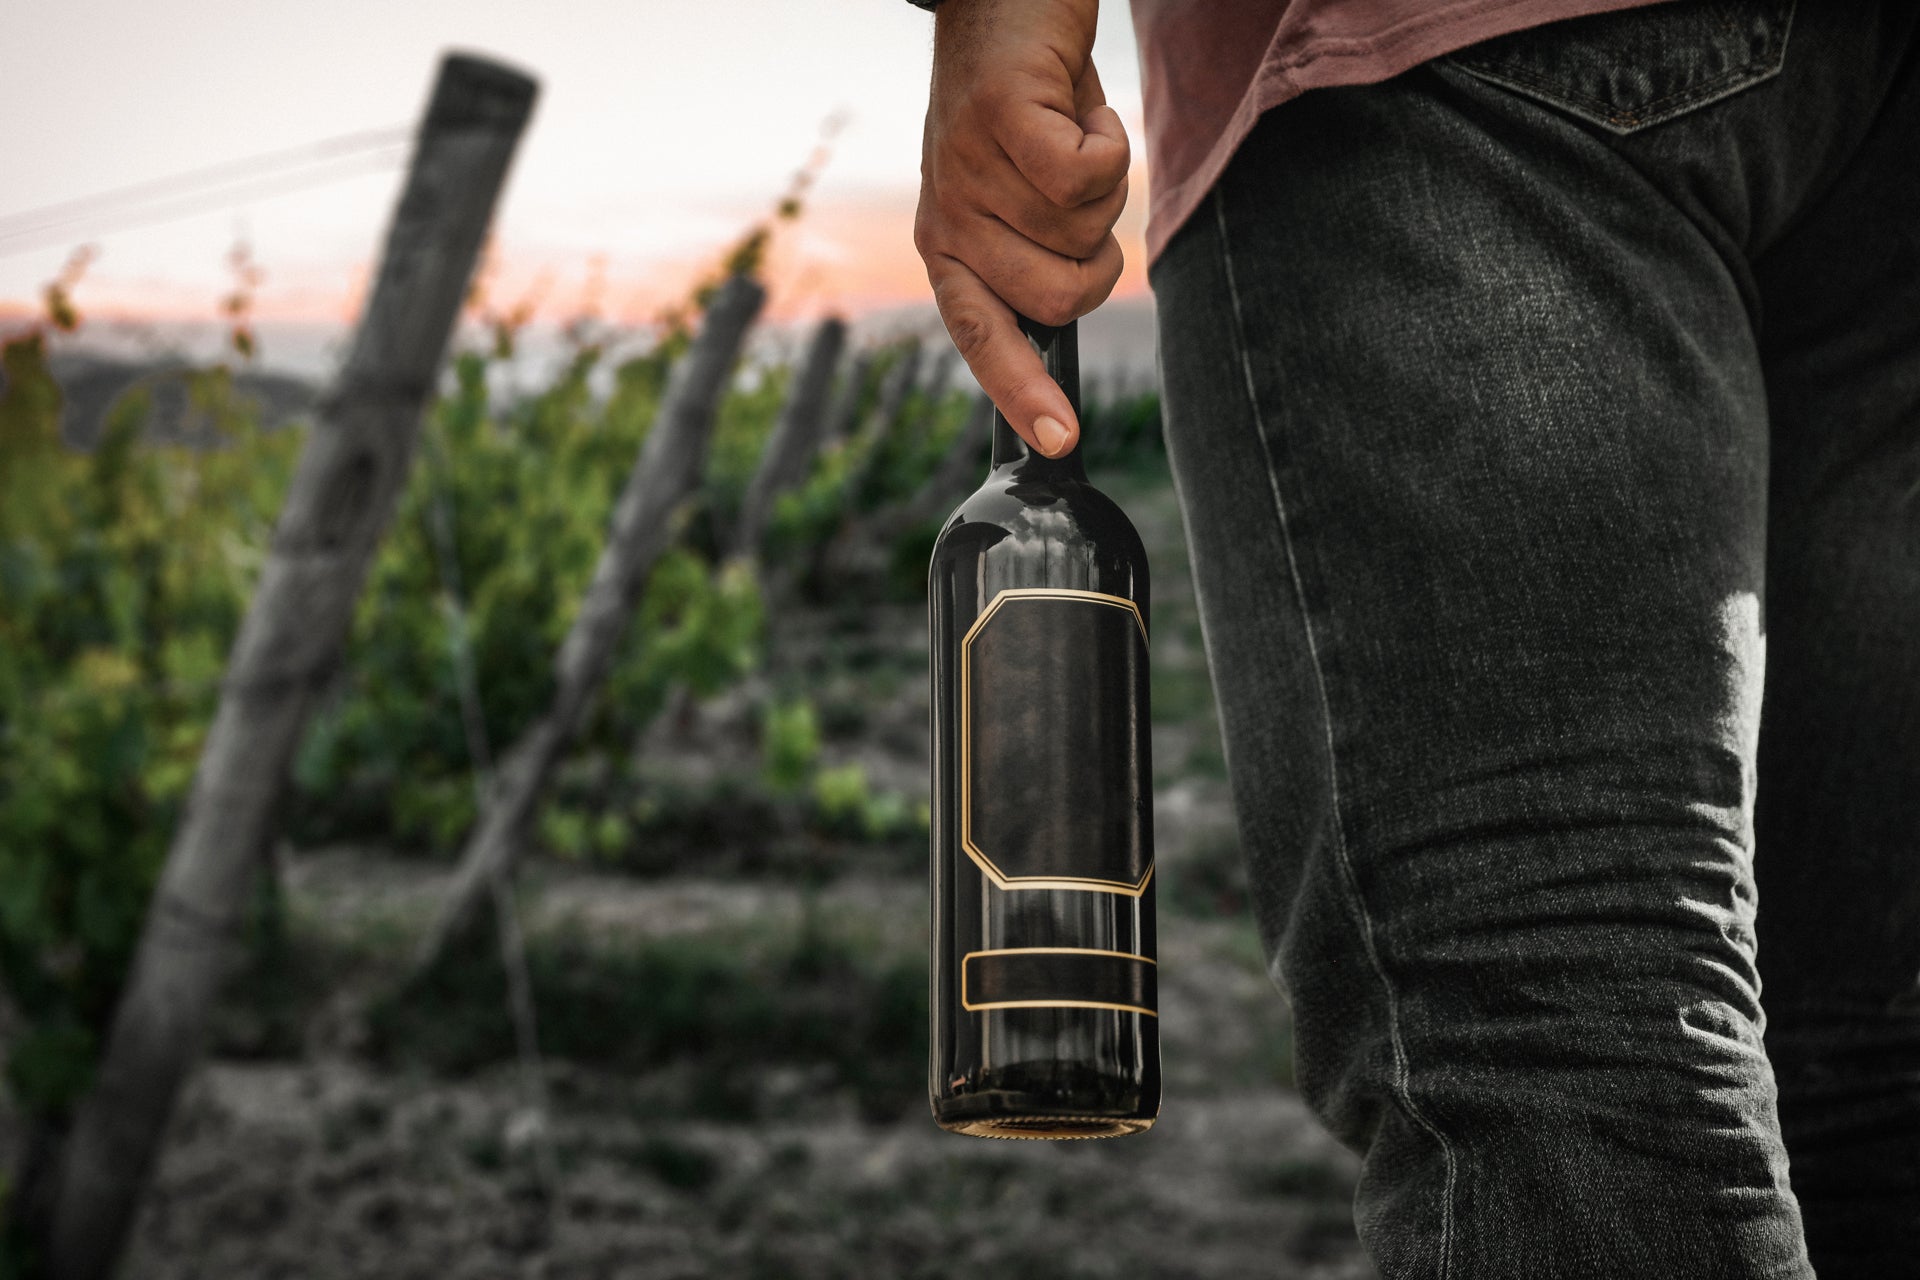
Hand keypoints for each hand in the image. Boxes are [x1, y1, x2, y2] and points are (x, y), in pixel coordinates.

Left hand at [914, 0, 1128, 457]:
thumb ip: (1031, 257)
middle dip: (1099, 252)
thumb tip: (1062, 327)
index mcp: (950, 249)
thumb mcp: (1016, 195)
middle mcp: (950, 219)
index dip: (1021, 392)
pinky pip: (1088, 176)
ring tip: (1072, 138)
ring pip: (1084, 229)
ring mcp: (968, 171)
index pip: (982, 340)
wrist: (1005, 3)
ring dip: (1105, 184)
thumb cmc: (1026, 108)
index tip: (1059, 439)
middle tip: (1082, 195)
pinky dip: (1111, 144)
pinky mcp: (1002, 119)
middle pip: (1059, 294)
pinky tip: (1084, 113)